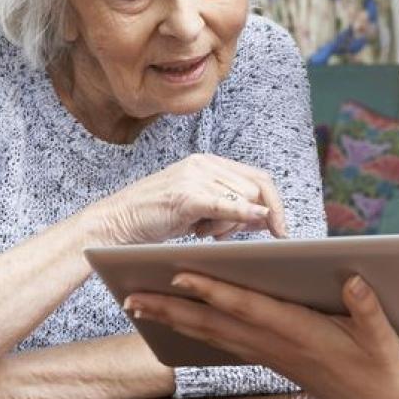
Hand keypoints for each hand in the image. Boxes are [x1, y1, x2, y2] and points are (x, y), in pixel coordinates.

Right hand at [90, 153, 287, 244]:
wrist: (116, 220)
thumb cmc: (156, 218)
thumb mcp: (199, 209)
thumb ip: (230, 207)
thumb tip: (266, 217)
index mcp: (209, 162)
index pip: (257, 177)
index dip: (275, 203)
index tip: (283, 230)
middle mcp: (205, 164)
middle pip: (255, 189)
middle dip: (254, 218)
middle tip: (229, 236)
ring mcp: (195, 177)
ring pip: (242, 199)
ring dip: (231, 225)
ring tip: (202, 230)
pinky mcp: (186, 195)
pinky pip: (224, 203)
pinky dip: (243, 211)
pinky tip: (256, 219)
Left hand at [123, 273, 398, 398]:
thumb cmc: (382, 365)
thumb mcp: (382, 338)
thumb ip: (367, 309)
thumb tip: (354, 280)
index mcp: (298, 333)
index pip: (246, 307)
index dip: (213, 291)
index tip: (180, 274)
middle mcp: (275, 345)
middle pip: (213, 324)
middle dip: (171, 309)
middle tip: (131, 297)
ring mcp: (269, 353)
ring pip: (212, 335)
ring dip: (174, 320)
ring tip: (141, 306)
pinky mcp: (270, 357)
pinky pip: (223, 342)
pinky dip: (196, 330)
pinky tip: (180, 323)